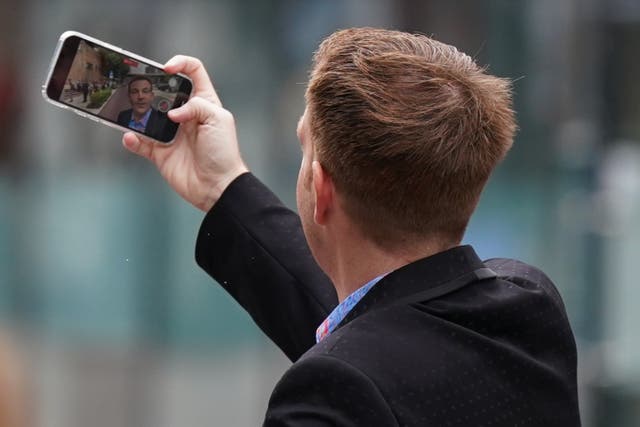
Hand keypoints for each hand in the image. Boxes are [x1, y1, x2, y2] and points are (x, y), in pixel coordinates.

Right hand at [122, 55, 248, 211]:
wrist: (217, 186)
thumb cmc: (224, 153)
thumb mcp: (218, 119)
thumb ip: (196, 106)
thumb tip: (171, 112)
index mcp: (204, 103)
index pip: (193, 72)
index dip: (180, 64)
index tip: (167, 68)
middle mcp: (186, 115)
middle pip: (164, 92)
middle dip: (152, 88)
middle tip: (141, 89)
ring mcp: (172, 134)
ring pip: (148, 116)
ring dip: (138, 114)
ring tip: (132, 112)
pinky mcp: (161, 153)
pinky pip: (141, 143)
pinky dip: (132, 140)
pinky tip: (130, 137)